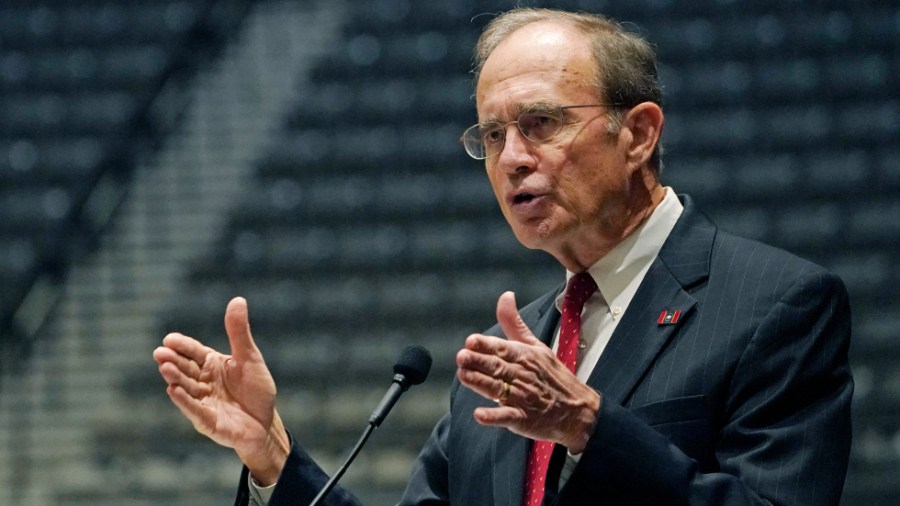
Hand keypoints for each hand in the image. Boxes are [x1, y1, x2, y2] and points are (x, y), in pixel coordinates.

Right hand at [152, 297, 289, 484]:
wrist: (265, 423)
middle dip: (173, 361)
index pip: (194, 352)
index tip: (169, 338)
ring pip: (186, 388)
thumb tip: (238, 299)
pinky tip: (173, 390)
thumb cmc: (255, 389)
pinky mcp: (207, 421)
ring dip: (175, 378)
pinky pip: (194, 410)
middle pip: (186, 369)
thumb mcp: (249, 358)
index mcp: (211, 365)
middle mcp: (203, 382)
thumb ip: (239, 332)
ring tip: (164, 367)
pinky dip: (184, 401)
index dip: (182, 346)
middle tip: (159, 352)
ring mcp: (203, 402)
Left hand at [455, 291, 600, 452]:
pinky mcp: (523, 419)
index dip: (487, 345)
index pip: (503, 349)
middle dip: (479, 362)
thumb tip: (505, 296)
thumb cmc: (553, 376)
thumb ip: (515, 323)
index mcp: (526, 356)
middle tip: (461, 357)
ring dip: (481, 383)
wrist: (578, 410)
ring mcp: (523, 398)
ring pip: (498, 389)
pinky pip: (507, 417)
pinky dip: (494, 416)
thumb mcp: (537, 346)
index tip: (470, 341)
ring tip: (464, 376)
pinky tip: (479, 414)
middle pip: (498, 367)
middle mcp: (523, 376)